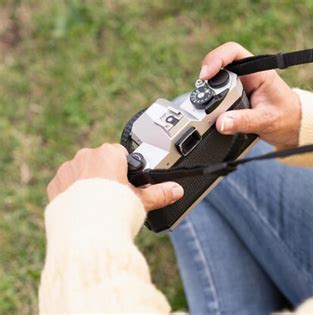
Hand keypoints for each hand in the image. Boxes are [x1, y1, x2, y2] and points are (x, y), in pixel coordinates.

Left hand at [47, 143, 183, 210]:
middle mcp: (86, 156)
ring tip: (97, 205)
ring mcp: (68, 169)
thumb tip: (178, 190)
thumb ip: (160, 193)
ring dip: (88, 183)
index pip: (120, 153)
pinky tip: (82, 209)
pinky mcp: (54, 185)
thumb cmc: (115, 212)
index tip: (127, 184)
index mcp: (109, 154)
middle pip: (100, 161)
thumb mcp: (142, 201)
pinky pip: (65, 185)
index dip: (126, 169)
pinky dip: (72, 194)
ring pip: (81, 172)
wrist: (86, 233)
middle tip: (114, 197)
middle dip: (106, 175)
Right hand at [200, 42, 301, 148]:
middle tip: (204, 99)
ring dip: (210, 94)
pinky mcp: (235, 96)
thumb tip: (221, 123)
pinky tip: (211, 113)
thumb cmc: (286, 118)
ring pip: (217, 82)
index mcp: (258, 71)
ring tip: (206, 109)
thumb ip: (244, 121)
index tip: (205, 75)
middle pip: (220, 68)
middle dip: (209, 82)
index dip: (216, 59)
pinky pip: (218, 95)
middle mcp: (247, 74)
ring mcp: (240, 85)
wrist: (293, 126)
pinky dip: (213, 104)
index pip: (233, 52)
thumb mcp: (266, 120)